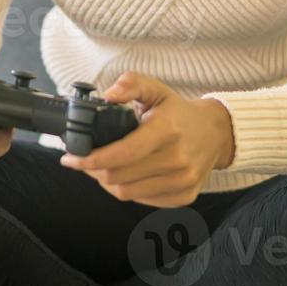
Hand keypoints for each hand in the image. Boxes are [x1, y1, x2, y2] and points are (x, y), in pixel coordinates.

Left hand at [59, 71, 234, 206]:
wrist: (215, 132)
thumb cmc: (178, 111)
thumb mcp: (155, 89)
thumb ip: (130, 84)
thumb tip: (107, 95)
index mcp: (166, 130)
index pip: (122, 153)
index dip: (91, 159)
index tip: (71, 158)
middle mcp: (177, 159)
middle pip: (119, 177)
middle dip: (94, 170)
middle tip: (83, 161)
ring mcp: (182, 181)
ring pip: (128, 193)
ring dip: (107, 182)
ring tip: (100, 169)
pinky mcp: (184, 196)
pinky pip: (144, 201)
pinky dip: (128, 190)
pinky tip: (124, 176)